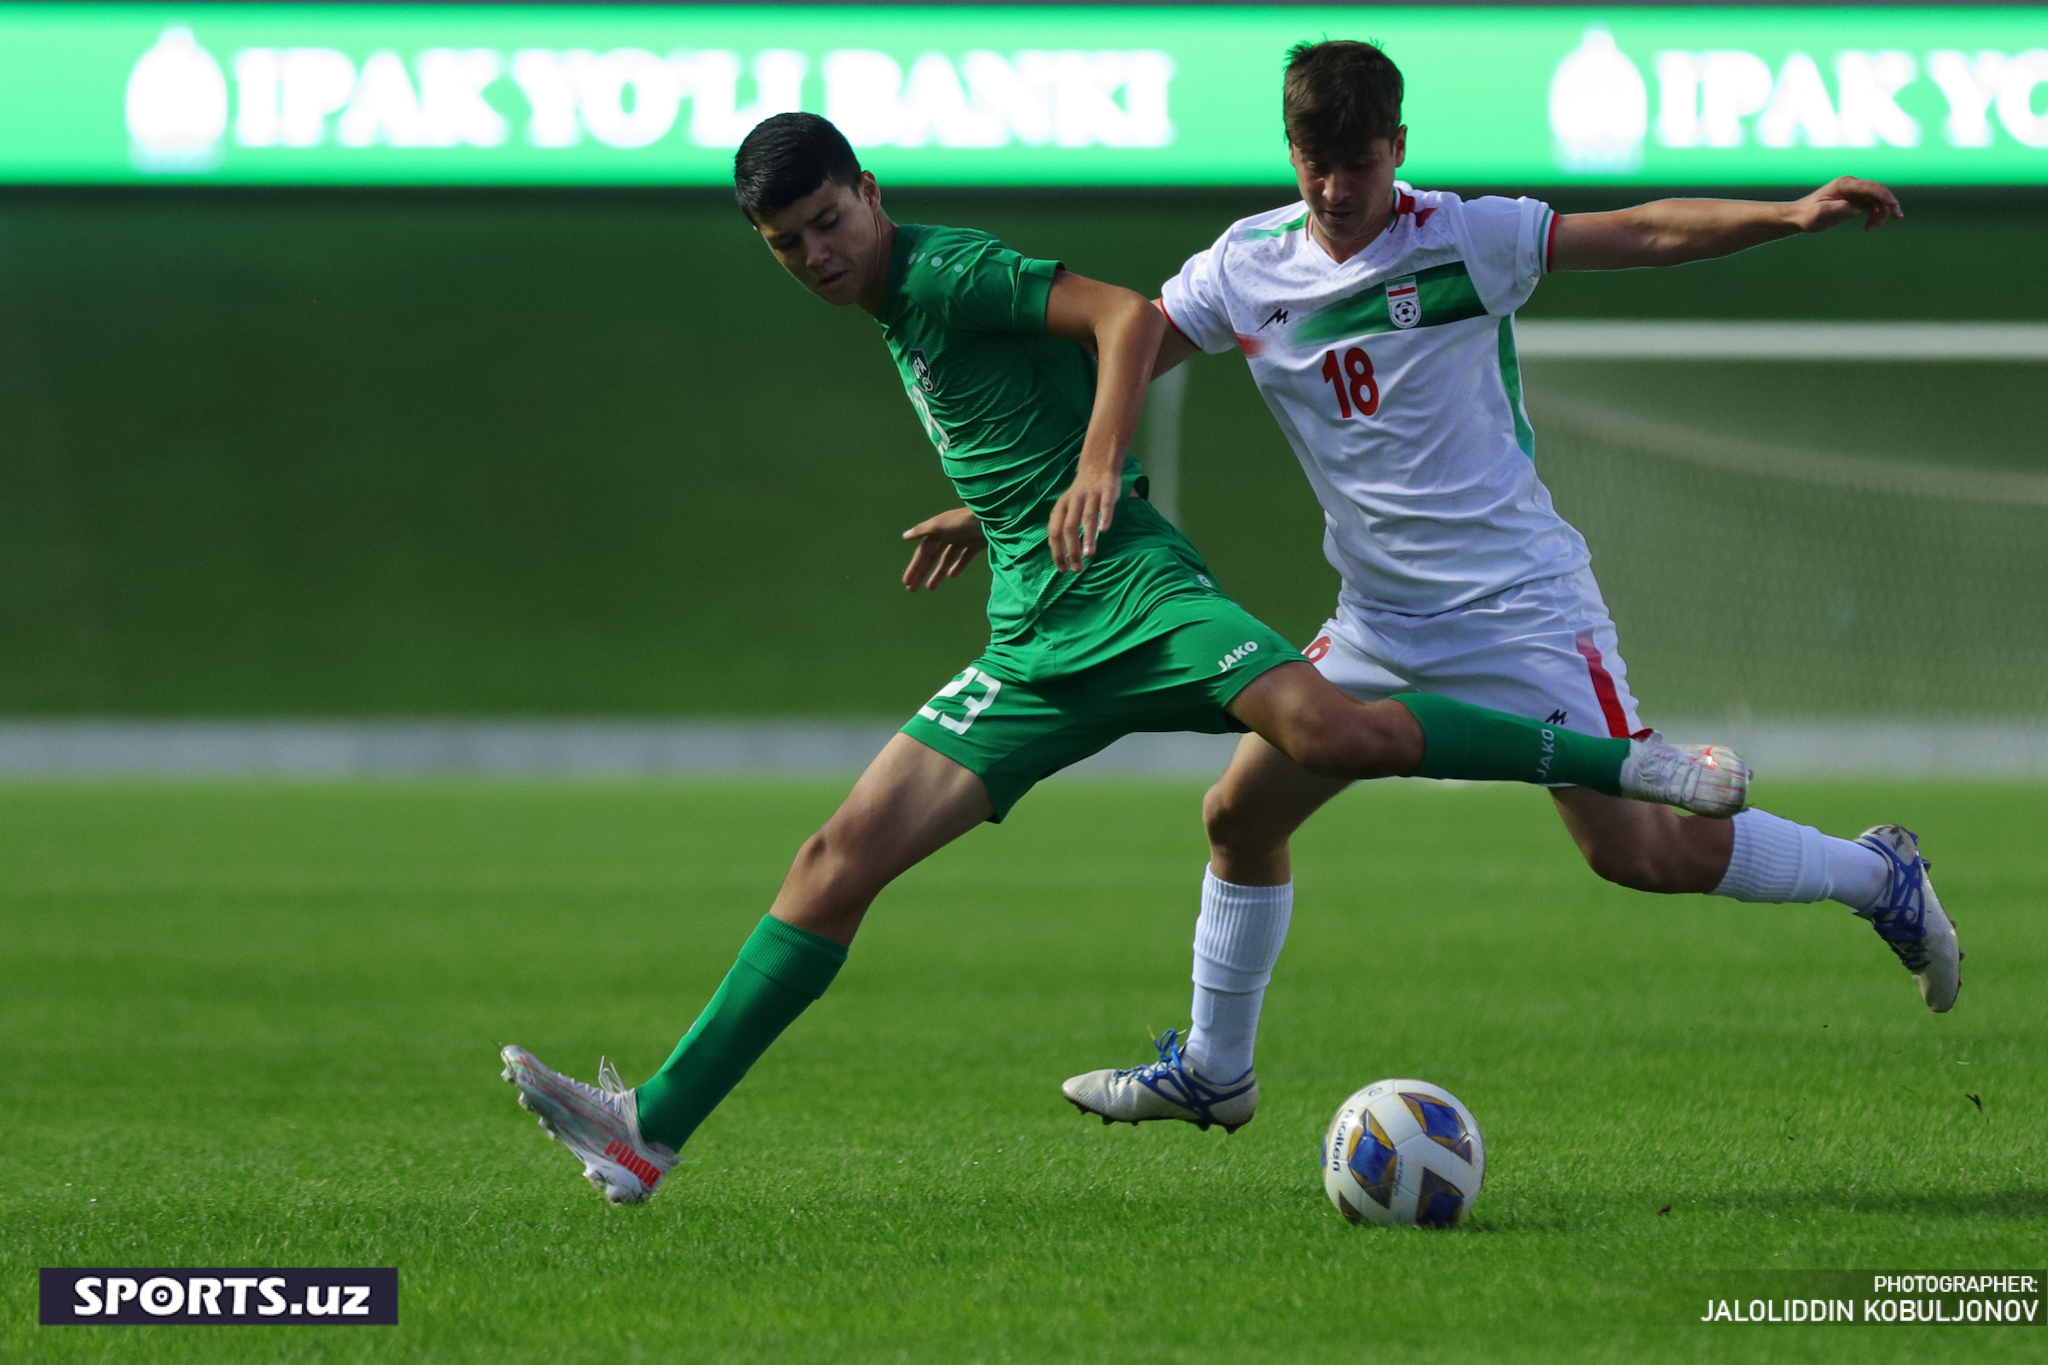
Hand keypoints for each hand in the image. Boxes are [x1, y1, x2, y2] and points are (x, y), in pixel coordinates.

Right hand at [900, 507, 984, 591]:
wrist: (991, 518)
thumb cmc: (962, 522)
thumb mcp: (938, 525)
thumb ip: (921, 531)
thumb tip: (905, 536)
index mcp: (937, 530)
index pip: (923, 553)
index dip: (915, 567)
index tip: (907, 583)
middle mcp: (948, 534)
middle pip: (932, 557)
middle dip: (922, 573)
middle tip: (912, 590)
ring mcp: (963, 539)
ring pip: (947, 558)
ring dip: (938, 573)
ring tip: (931, 588)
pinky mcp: (977, 544)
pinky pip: (965, 557)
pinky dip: (959, 565)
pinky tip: (952, 575)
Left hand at [1047, 468, 1121, 571]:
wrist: (1097, 465)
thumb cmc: (1081, 494)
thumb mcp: (1065, 506)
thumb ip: (1061, 525)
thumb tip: (1057, 551)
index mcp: (1061, 507)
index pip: (1054, 532)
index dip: (1057, 552)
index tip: (1063, 569)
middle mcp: (1074, 501)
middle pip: (1069, 528)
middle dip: (1071, 550)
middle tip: (1077, 568)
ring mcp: (1091, 495)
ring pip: (1086, 518)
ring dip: (1087, 537)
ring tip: (1089, 555)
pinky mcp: (1107, 491)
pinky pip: (1105, 504)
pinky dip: (1104, 516)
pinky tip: (1104, 530)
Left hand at [1788, 176, 1902, 232]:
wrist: (1799, 217)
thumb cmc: (1808, 215)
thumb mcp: (1821, 213)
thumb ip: (1839, 209)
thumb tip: (1857, 210)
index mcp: (1845, 184)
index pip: (1871, 187)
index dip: (1885, 196)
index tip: (1894, 207)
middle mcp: (1851, 185)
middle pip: (1878, 190)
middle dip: (1889, 203)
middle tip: (1898, 217)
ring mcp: (1853, 193)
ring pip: (1876, 199)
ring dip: (1880, 212)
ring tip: (1874, 227)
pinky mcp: (1853, 201)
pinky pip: (1870, 206)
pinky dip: (1873, 215)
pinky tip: (1869, 227)